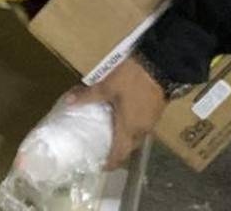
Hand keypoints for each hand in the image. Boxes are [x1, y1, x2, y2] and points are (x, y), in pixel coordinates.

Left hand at [68, 55, 165, 169]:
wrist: (161, 64)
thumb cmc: (132, 79)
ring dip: (126, 137)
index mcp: (129, 128)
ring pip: (137, 136)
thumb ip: (89, 96)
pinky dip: (133, 126)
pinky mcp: (156, 111)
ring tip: (112, 132)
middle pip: (129, 146)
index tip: (101, 166)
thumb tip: (69, 102)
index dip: (111, 162)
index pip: (120, 154)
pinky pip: (143, 126)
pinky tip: (124, 117)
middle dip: (118, 150)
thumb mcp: (107, 86)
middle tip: (104, 148)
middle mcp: (142, 129)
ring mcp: (152, 121)